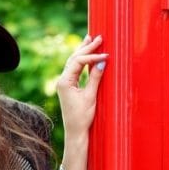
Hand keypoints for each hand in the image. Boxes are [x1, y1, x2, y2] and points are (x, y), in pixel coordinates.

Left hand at [56, 34, 106, 169]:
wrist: (75, 132)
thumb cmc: (82, 118)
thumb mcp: (91, 97)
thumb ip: (96, 78)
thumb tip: (102, 62)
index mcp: (65, 82)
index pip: (79, 62)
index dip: (92, 56)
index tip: (106, 56)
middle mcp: (62, 80)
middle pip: (74, 59)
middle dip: (86, 48)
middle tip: (98, 37)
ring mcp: (64, 83)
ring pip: (74, 62)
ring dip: (83, 51)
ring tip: (90, 39)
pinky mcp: (68, 87)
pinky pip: (75, 69)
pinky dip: (83, 61)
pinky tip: (88, 55)